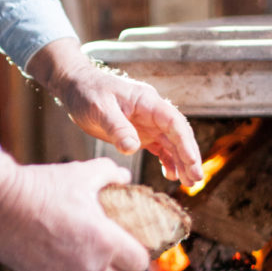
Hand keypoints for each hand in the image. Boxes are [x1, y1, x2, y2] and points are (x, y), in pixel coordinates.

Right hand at [0, 153, 150, 270]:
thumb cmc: (41, 187)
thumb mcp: (82, 173)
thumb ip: (110, 174)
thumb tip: (123, 176)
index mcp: (104, 242)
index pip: (139, 264)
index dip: (140, 255)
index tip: (135, 246)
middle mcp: (88, 266)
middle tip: (119, 258)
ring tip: (90, 258)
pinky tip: (64, 257)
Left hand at [27, 39, 203, 186]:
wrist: (75, 87)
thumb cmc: (87, 91)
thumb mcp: (100, 108)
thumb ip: (117, 127)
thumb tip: (132, 147)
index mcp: (147, 102)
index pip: (174, 123)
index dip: (185, 143)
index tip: (192, 162)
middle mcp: (152, 112)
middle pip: (178, 136)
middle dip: (189, 157)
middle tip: (196, 180)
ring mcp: (147, 124)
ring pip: (171, 144)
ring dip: (181, 162)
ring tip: (188, 183)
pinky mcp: (138, 134)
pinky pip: (158, 148)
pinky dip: (166, 161)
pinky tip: (171, 175)